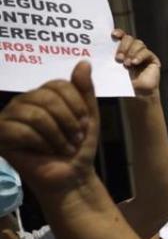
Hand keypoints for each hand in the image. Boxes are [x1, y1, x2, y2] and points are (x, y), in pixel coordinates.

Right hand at [0, 62, 100, 196]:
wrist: (72, 176)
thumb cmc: (78, 148)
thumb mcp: (89, 117)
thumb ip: (85, 91)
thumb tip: (84, 62)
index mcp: (42, 94)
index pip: (58, 85)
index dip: (76, 106)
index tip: (84, 125)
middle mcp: (23, 101)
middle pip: (47, 98)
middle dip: (68, 123)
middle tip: (74, 140)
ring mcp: (9, 117)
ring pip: (35, 114)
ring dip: (57, 136)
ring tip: (63, 148)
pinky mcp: (2, 136)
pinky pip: (22, 130)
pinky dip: (41, 143)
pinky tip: (45, 151)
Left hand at [112, 29, 159, 96]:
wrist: (137, 92)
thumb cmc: (124, 82)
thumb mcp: (113, 68)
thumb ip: (108, 59)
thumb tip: (93, 54)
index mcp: (123, 48)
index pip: (121, 35)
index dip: (118, 32)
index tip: (113, 35)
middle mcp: (133, 49)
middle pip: (129, 38)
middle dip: (123, 46)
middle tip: (118, 58)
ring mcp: (143, 53)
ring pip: (138, 43)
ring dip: (131, 52)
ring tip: (127, 64)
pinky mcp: (152, 59)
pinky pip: (146, 52)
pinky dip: (140, 56)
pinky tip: (135, 63)